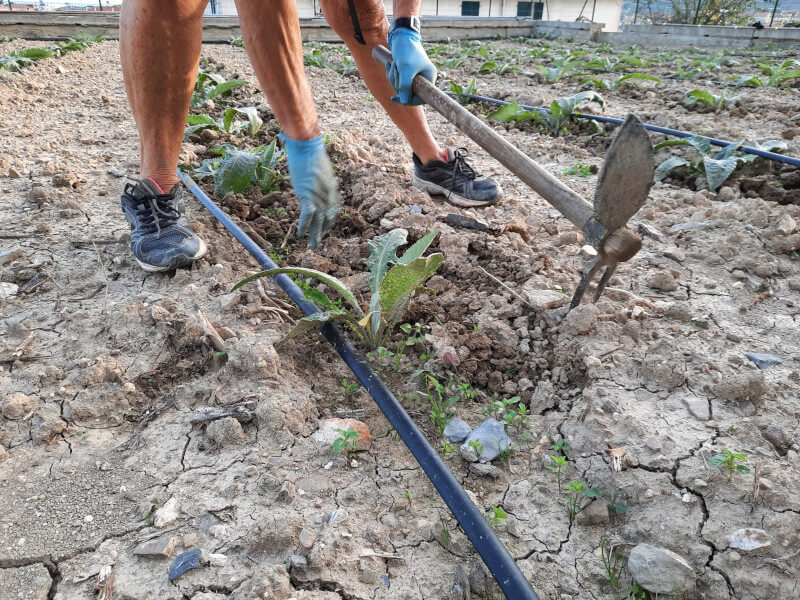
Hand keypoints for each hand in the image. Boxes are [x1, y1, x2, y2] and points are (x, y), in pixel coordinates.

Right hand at [280, 133, 338, 248]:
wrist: (307, 146)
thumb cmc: (311, 154)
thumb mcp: (319, 170)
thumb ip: (318, 180)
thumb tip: (313, 181)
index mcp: (332, 189)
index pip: (333, 210)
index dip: (329, 222)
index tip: (324, 230)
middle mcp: (328, 195)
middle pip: (327, 218)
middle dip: (322, 233)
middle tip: (318, 245)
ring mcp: (319, 196)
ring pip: (318, 221)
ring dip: (315, 235)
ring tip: (313, 247)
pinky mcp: (308, 195)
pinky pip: (307, 215)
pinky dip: (304, 226)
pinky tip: (300, 235)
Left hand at [386, 28, 436, 105]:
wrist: (400, 35)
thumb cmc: (406, 50)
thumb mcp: (405, 69)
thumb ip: (405, 86)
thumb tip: (404, 102)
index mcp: (429, 77)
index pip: (421, 98)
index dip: (408, 100)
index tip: (394, 98)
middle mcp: (424, 78)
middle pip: (408, 93)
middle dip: (397, 83)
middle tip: (393, 68)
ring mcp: (416, 75)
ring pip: (401, 87)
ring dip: (393, 77)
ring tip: (392, 64)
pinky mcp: (408, 72)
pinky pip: (398, 80)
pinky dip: (392, 74)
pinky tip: (389, 64)